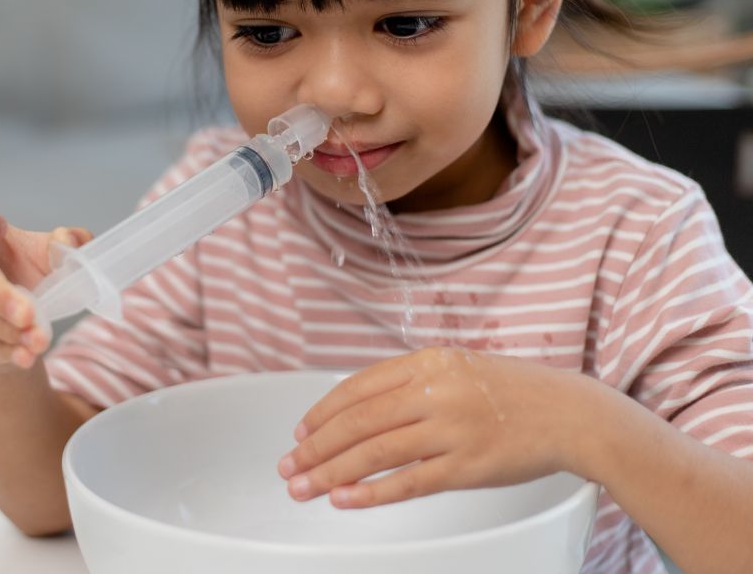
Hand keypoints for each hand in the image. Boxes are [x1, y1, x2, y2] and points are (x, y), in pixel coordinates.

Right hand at [0, 190, 91, 368]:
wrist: (9, 315)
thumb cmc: (21, 269)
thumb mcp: (46, 252)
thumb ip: (65, 242)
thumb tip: (68, 241)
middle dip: (1, 296)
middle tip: (30, 315)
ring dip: (8, 330)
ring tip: (39, 341)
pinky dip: (3, 348)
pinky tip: (24, 354)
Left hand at [277, 347, 594, 507]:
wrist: (571, 413)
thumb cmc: (512, 392)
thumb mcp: (457, 367)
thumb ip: (410, 382)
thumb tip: (357, 409)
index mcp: (428, 361)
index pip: (358, 388)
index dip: (323, 413)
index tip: (300, 433)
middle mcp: (435, 391)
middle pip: (358, 422)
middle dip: (316, 447)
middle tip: (288, 465)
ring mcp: (451, 429)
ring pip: (375, 453)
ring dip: (332, 472)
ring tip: (303, 487)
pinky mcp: (467, 466)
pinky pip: (408, 482)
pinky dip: (371, 492)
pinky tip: (344, 499)